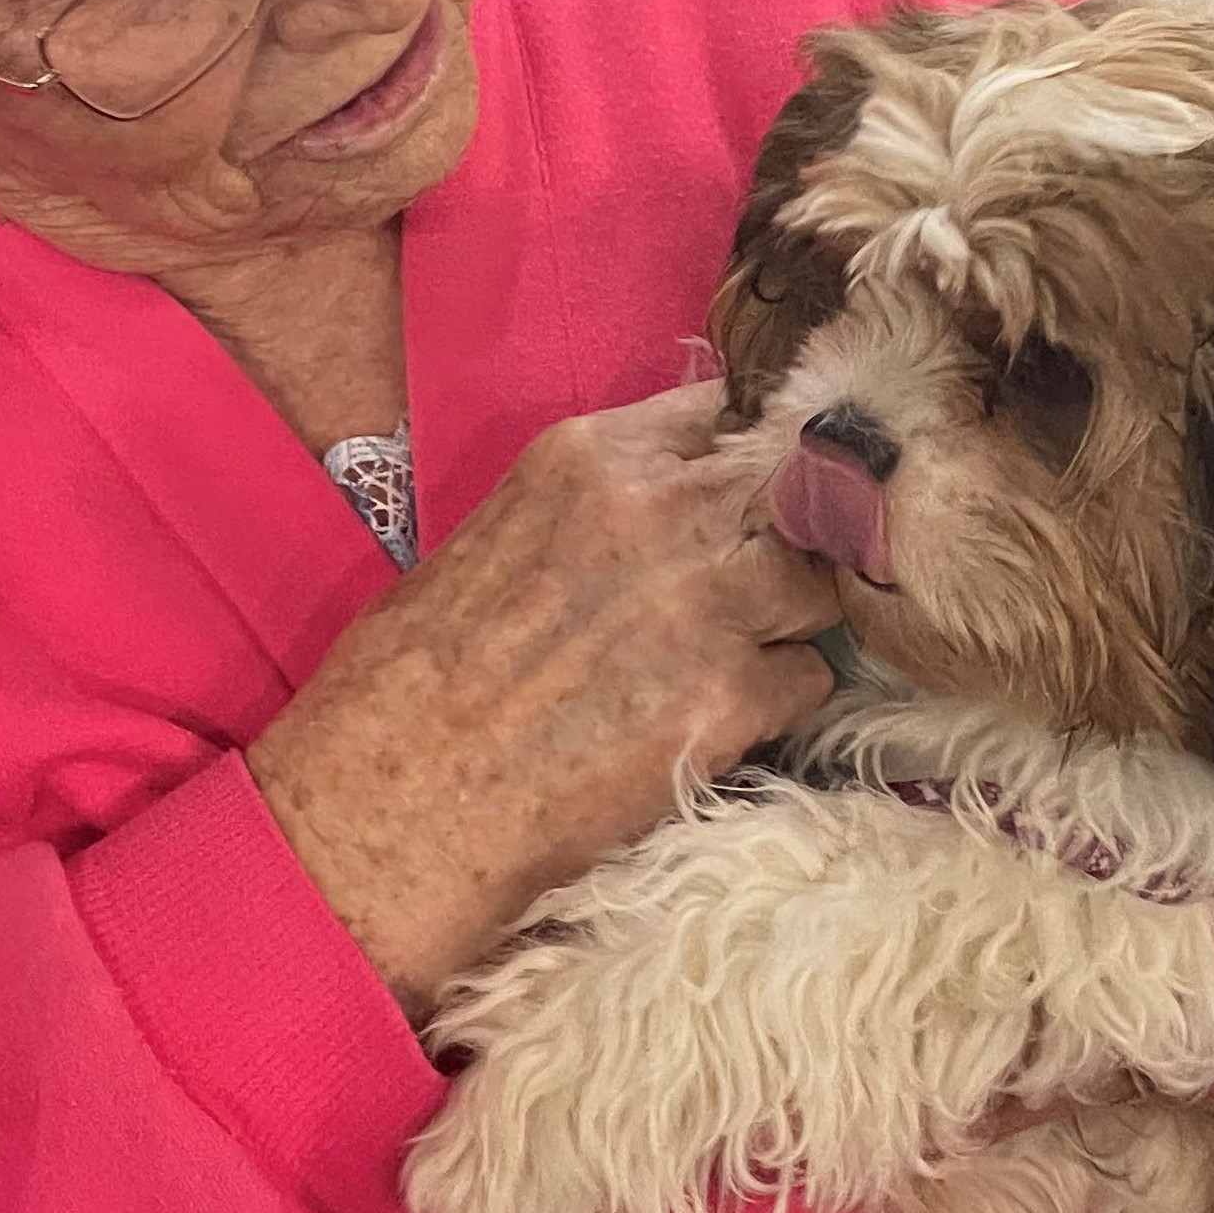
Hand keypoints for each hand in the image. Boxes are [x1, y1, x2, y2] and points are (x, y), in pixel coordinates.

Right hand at [246, 382, 837, 1010]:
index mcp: (595, 458)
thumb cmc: (409, 677)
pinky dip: (779, 701)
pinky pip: (808, 678)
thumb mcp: (496, 532)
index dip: (744, 455)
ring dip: (789, 619)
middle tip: (751, 582)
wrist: (397, 801)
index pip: (729, 411)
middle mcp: (665, 511)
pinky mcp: (732, 702)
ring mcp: (708, 604)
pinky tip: (723, 720)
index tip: (741, 490)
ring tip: (734, 656)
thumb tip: (661, 504)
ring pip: (816, 582)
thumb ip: (595, 503)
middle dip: (780, 533)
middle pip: (790, 488)